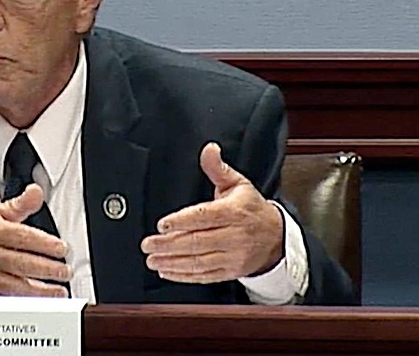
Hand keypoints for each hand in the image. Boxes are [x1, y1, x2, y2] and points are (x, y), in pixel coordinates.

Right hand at [0, 183, 70, 295]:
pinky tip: (39, 302)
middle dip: (46, 268)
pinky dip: (23, 300)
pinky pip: (5, 297)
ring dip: (40, 290)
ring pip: (15, 284)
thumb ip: (18, 205)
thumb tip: (36, 192)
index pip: (21, 236)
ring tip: (58, 290)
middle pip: (21, 262)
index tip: (61, 248)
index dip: (43, 243)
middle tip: (65, 271)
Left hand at [140, 142, 283, 283]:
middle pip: (198, 241)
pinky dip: (184, 276)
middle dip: (169, 244)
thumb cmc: (251, 208)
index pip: (204, 217)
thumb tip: (209, 149)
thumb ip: (217, 168)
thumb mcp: (237, 184)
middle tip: (148, 244)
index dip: (182, 221)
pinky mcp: (230, 272)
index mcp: (234, 212)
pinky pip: (205, 276)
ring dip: (173, 262)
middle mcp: (234, 236)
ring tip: (152, 260)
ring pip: (199, 261)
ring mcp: (233, 256)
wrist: (276, 238)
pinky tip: (167, 271)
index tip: (162, 225)